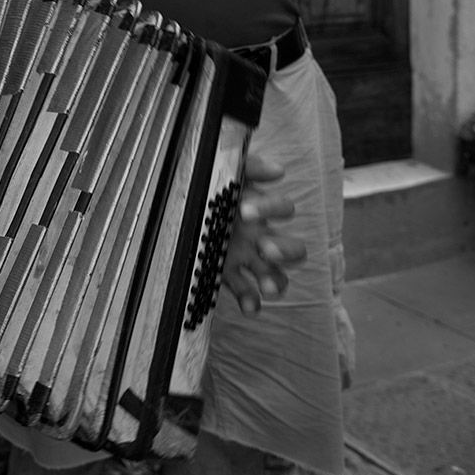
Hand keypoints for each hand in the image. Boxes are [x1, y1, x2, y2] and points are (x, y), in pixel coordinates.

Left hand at [221, 151, 305, 315]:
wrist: (178, 210)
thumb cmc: (209, 189)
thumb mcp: (226, 174)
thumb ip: (249, 167)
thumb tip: (278, 171)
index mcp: (261, 210)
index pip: (283, 208)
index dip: (270, 208)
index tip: (245, 210)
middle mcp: (261, 236)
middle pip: (295, 249)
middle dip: (284, 250)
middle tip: (263, 247)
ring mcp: (249, 260)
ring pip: (279, 276)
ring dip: (275, 281)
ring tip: (264, 285)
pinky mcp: (231, 276)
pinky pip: (249, 294)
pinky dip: (252, 302)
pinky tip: (249, 307)